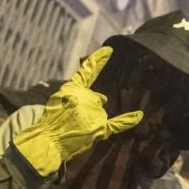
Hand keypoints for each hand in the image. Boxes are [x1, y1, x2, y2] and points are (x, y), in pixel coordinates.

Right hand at [13, 47, 142, 175]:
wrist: (48, 139)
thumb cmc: (51, 119)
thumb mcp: (59, 98)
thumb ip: (81, 94)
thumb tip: (104, 99)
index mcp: (74, 87)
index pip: (88, 71)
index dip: (98, 60)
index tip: (110, 50)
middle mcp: (88, 97)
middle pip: (95, 100)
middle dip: (86, 108)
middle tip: (71, 119)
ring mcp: (95, 113)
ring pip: (100, 113)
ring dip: (91, 120)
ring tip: (75, 128)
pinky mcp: (100, 128)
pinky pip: (119, 124)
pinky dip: (130, 120)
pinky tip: (140, 114)